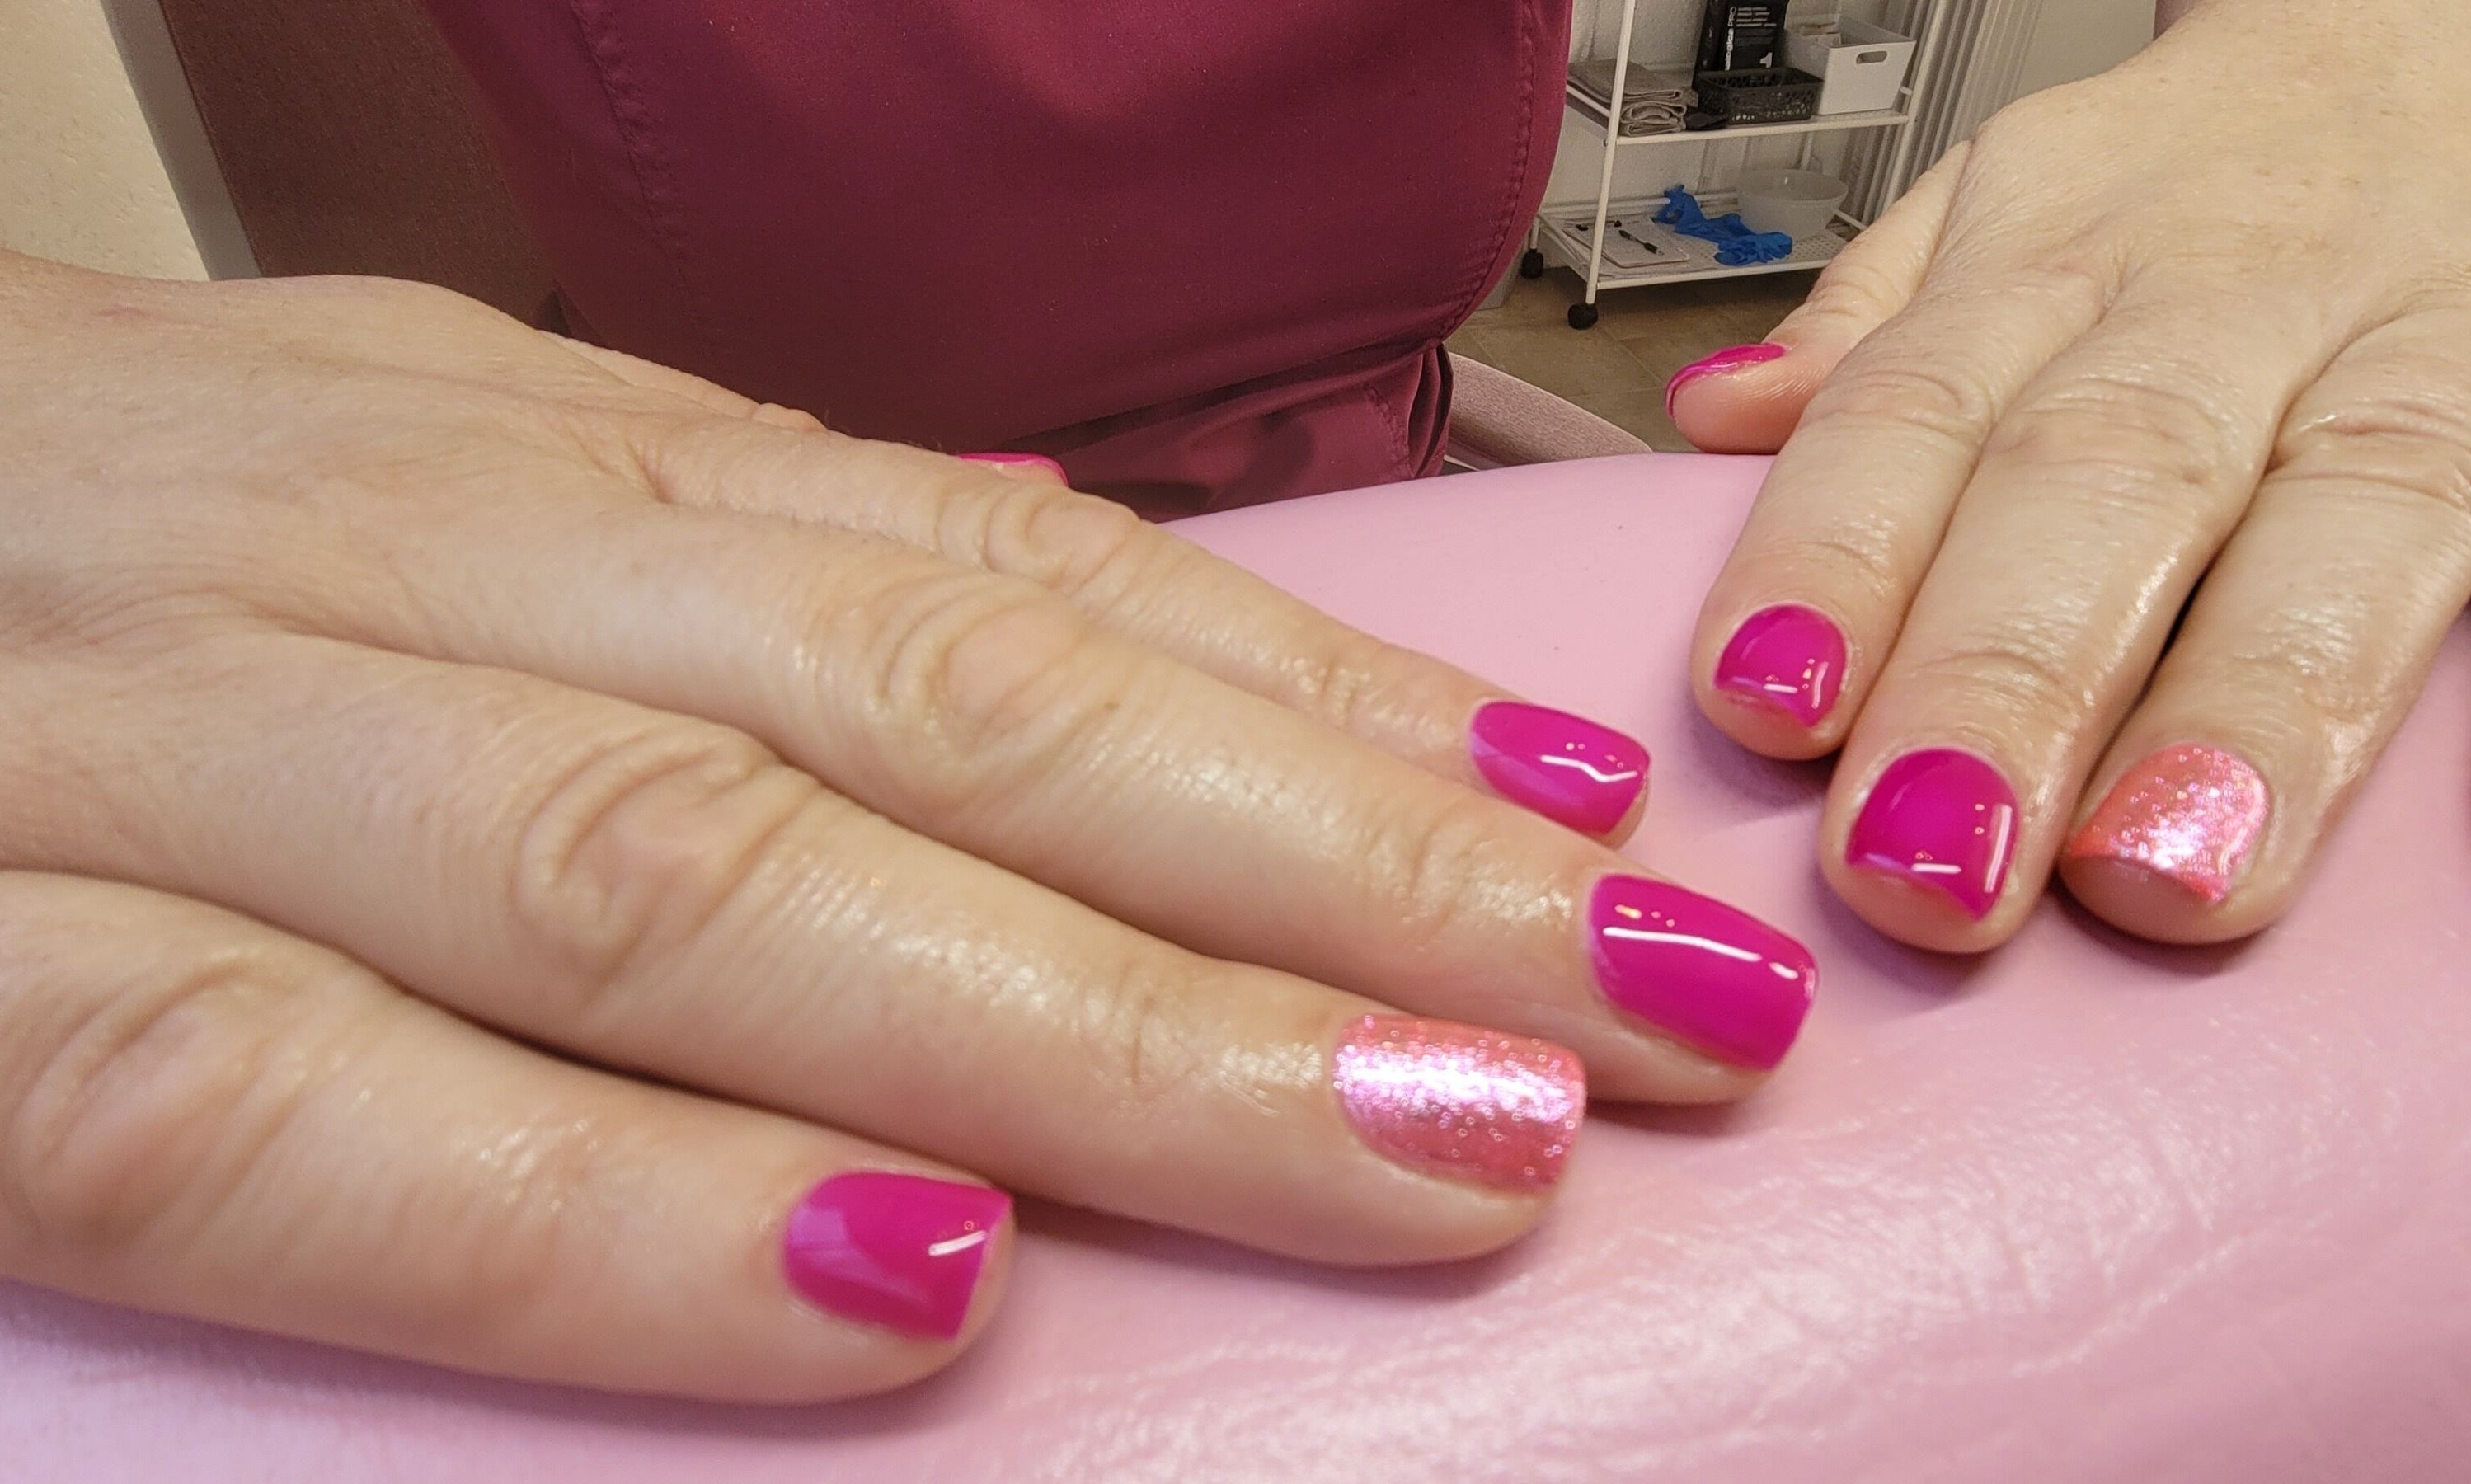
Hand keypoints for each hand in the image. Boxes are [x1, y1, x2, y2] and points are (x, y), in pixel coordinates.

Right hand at [0, 255, 1813, 1398]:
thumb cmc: (90, 560)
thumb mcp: (441, 516)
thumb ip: (744, 613)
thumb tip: (1136, 711)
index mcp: (518, 462)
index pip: (1002, 587)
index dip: (1332, 718)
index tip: (1593, 836)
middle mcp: (390, 573)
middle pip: (943, 724)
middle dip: (1337, 880)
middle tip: (1658, 1013)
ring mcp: (163, 762)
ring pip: (703, 887)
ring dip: (1106, 1028)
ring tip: (1445, 1148)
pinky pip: (289, 1111)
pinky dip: (600, 1216)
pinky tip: (903, 1284)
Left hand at [1670, 0, 2470, 949]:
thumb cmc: (2215, 174)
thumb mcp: (2015, 205)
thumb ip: (1879, 329)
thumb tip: (1711, 425)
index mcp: (2059, 262)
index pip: (1920, 407)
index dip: (1833, 555)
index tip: (1759, 707)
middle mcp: (2243, 299)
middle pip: (2116, 479)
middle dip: (2015, 674)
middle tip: (1933, 864)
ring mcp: (2454, 344)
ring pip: (2366, 511)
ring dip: (2266, 705)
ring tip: (2177, 878)